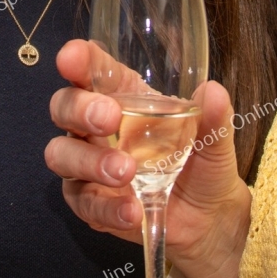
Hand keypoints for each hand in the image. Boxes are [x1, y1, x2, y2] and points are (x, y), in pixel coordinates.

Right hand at [45, 38, 250, 277]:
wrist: (208, 219)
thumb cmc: (203, 164)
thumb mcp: (215, 140)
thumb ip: (214, 116)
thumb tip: (213, 92)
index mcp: (126, 96)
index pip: (94, 70)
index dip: (79, 60)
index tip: (71, 57)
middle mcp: (98, 127)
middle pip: (64, 107)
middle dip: (79, 109)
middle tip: (107, 119)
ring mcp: (89, 165)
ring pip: (61, 155)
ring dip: (90, 162)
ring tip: (126, 173)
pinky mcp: (91, 203)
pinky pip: (83, 202)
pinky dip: (106, 207)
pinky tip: (132, 210)